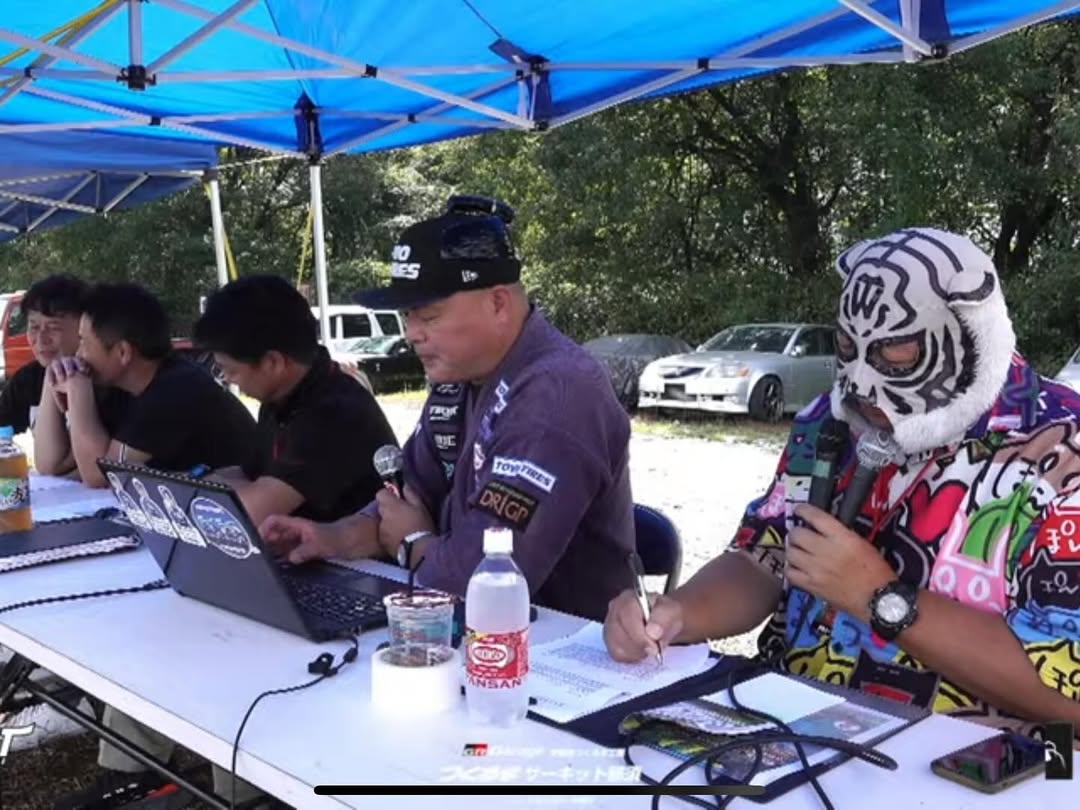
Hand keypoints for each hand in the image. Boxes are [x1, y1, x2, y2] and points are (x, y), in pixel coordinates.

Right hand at [259, 515, 343, 563]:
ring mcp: (302, 542)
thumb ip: (306, 550)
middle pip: (274, 535)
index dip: (262, 528)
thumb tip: (290, 558)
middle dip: (264, 543)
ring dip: (272, 553)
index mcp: (299, 526)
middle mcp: (298, 533)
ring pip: (281, 546)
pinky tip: (279, 569)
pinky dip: (283, 560)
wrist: (360, 540)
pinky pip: (290, 555)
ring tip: (263, 564)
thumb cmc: (343, 536)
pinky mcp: (308, 552)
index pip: (275, 521)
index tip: (255, 542)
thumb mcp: (323, 543)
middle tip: (255, 557)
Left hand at [374, 485, 434, 556]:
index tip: (396, 498)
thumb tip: (405, 486)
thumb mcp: (421, 507)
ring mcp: (381, 530)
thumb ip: (411, 494)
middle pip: (381, 508)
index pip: (381, 494)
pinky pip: (384, 534)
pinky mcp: (382, 542)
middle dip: (389, 510)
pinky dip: (389, 535)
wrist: (419, 549)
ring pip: (383, 522)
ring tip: (402, 528)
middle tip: (402, 514)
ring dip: (389, 523)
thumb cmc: (421, 526)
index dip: (388, 495)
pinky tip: (400, 538)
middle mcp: (383, 516)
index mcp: (391, 505)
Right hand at [603, 588, 683, 662]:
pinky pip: (617, 655)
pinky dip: (631, 657)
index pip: (626, 614)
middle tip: (654, 649)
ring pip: (616, 646)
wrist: (665, 624)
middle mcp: (615, 609)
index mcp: (629, 598)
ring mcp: (610, 625)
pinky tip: (640, 651)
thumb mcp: (673, 612)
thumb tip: (652, 632)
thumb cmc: (666, 615)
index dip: (639, 633)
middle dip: (639, 645)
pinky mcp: (610, 641)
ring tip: (648, 647)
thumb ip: (664, 619)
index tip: (654, 645)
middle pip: (618, 632)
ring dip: (635, 652)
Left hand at [787, 504, 895, 619]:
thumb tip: (822, 528)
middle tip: (800, 535)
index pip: (815, 516)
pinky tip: (796, 568)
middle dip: (796, 533)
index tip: (800, 510)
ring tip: (798, 551)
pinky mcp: (811, 585)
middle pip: (797, 534)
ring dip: (792, 550)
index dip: (803, 510)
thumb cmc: (876, 573)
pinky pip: (790, 573)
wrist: (877, 599)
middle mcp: (825, 550)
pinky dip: (790, 569)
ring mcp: (816, 568)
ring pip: (791, 553)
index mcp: (842, 537)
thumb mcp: (862, 543)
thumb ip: (840, 533)